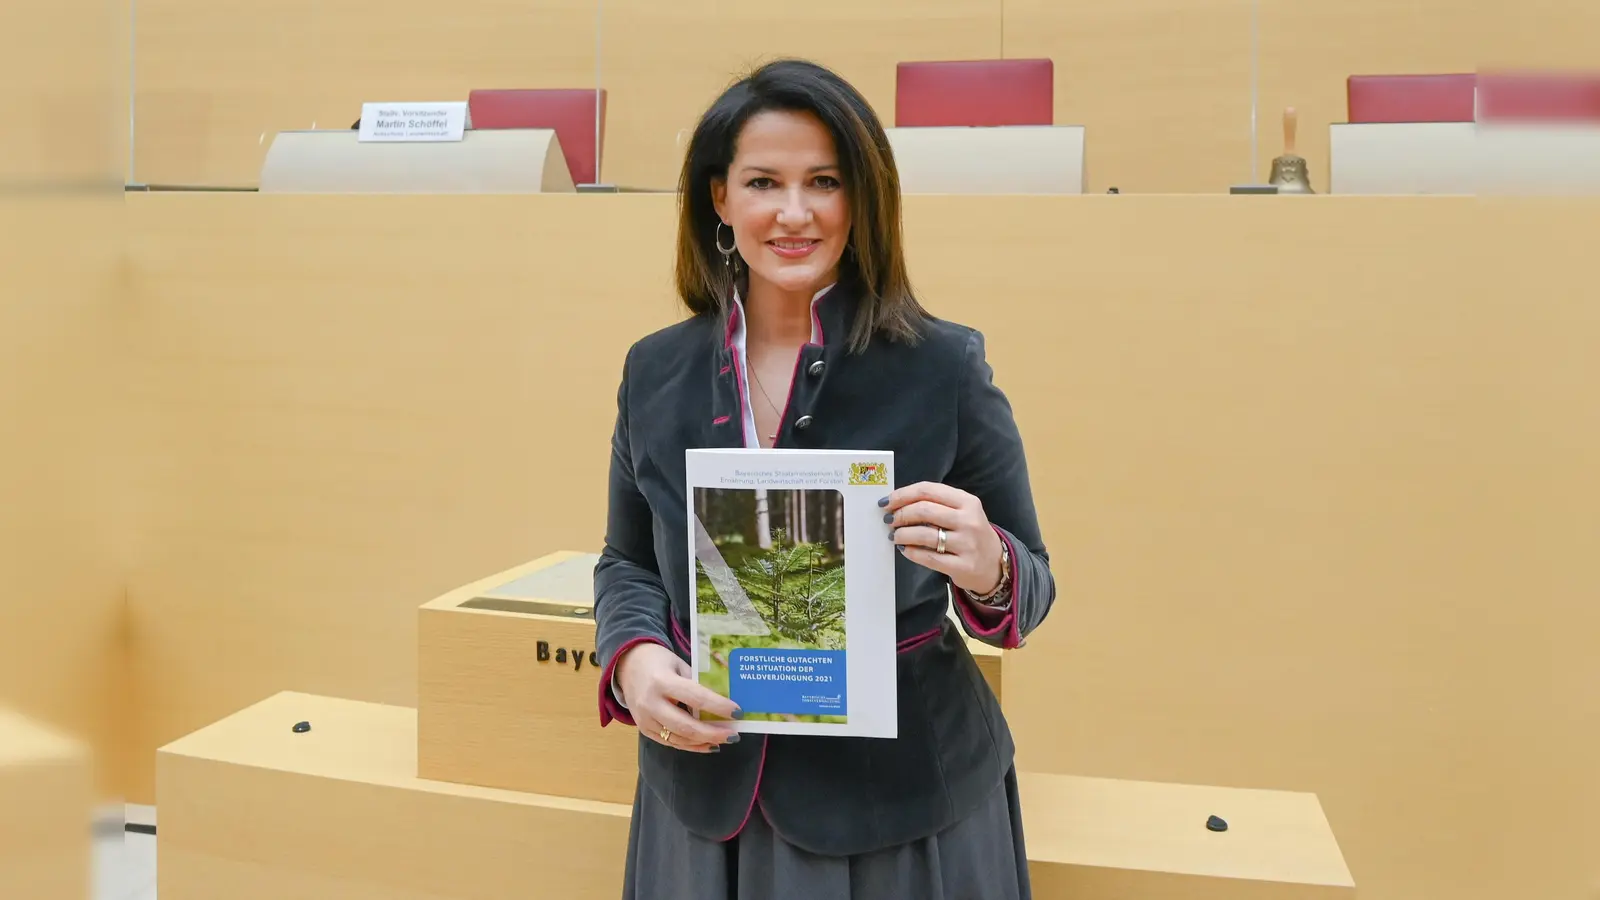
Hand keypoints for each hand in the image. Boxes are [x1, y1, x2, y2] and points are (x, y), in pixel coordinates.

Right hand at [615, 642, 741, 753]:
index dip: (718, 707)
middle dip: (713, 733)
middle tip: (734, 734)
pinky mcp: (644, 730)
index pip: (695, 697)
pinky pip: (670, 742)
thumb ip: (696, 683)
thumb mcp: (679, 665)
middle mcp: (651, 703)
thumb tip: (723, 701)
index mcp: (661, 681)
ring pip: (679, 738)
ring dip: (704, 741)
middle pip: (686, 726)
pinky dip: (691, 745)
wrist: (627, 666)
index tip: (738, 712)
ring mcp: (645, 719)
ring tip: (724, 739)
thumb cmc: (658, 662)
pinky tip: (708, 744)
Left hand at [883, 482, 1004, 594]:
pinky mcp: (963, 566)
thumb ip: (935, 504)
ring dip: (902, 534)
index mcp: (967, 501)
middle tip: (889, 520)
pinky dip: (911, 552)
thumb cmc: (969, 533)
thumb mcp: (962, 511)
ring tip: (895, 536)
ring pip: (924, 534)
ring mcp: (967, 544)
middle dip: (900, 514)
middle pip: (924, 510)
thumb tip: (897, 503)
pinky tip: (905, 550)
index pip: (928, 490)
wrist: (994, 563)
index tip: (886, 502)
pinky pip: (928, 558)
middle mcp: (969, 520)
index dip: (902, 495)